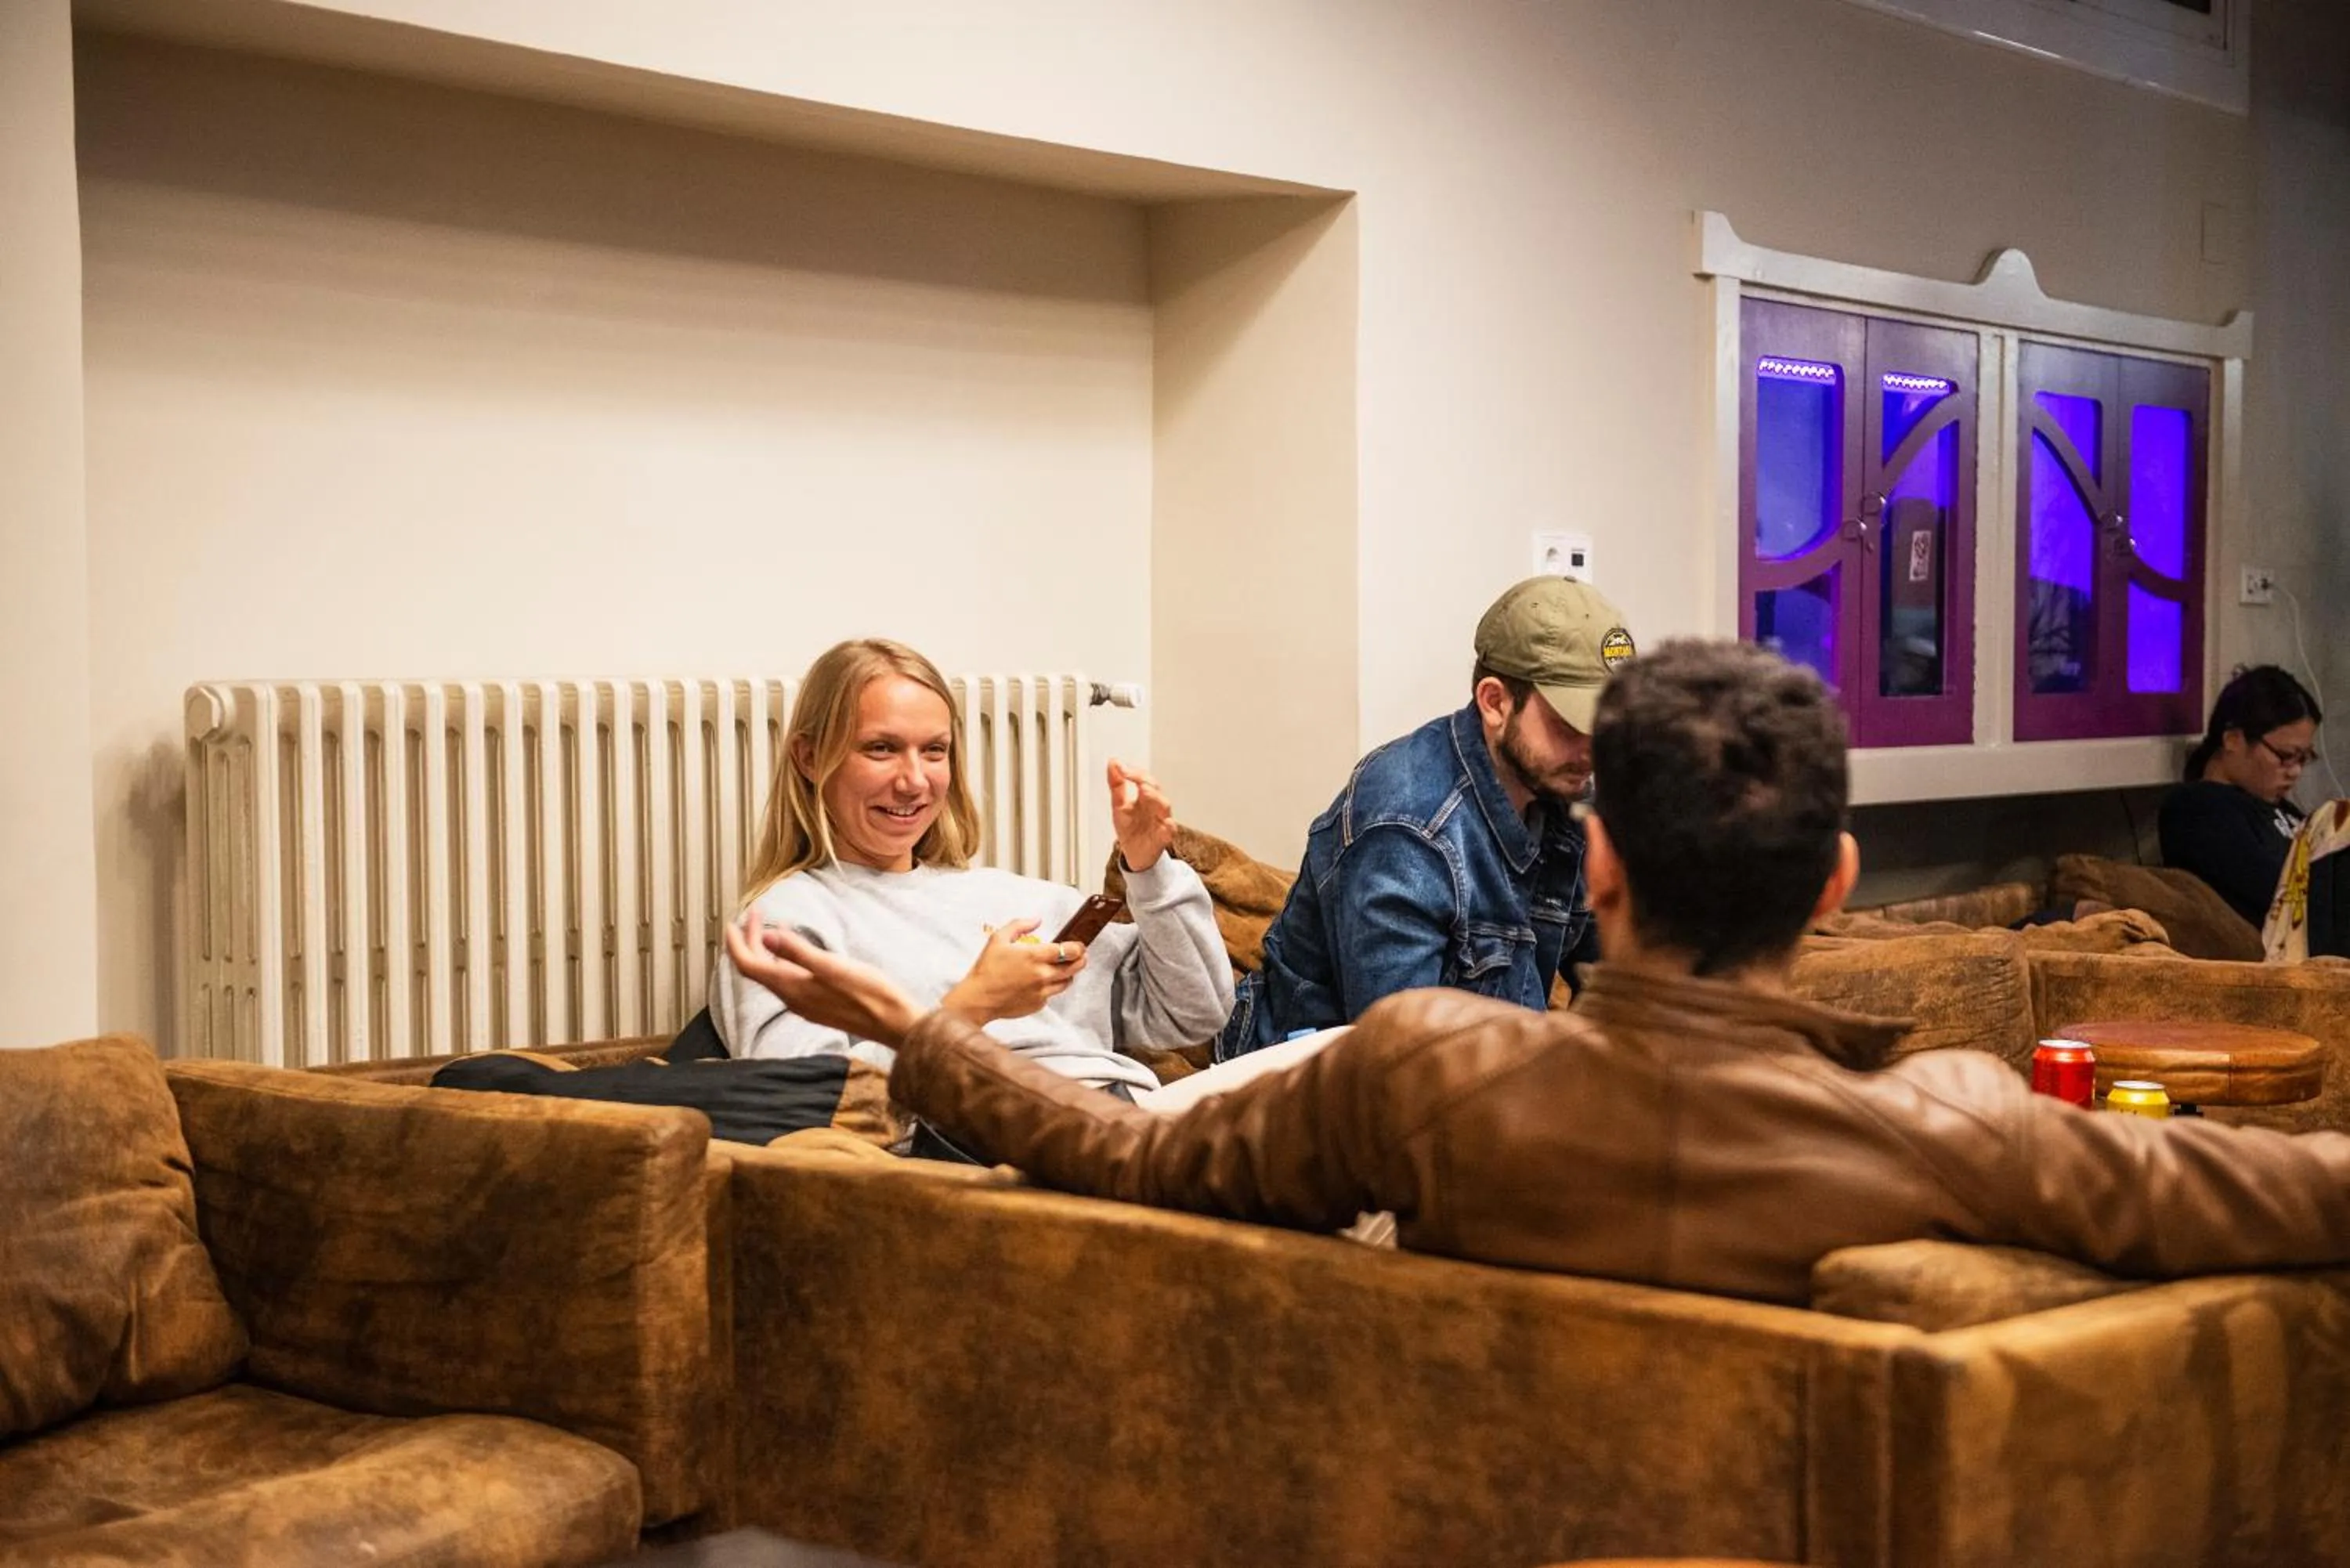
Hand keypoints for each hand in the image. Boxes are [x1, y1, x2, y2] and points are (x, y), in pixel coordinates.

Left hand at [725, 914, 923, 1048]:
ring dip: (766, 950)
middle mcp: (793, 998)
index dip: (736, 943)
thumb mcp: (832, 966)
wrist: (894, 1023)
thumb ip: (797, 951)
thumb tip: (766, 937)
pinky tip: (795, 951)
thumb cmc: (869, 995)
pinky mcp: (818, 1003)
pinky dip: (783, 960)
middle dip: (750, 941)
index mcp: (792, 988)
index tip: (732, 923)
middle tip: (754, 916)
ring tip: (768, 927)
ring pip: (773, 975)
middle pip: (758, 969)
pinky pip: (789, 980)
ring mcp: (805, 1002)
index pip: (749, 965)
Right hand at [941, 918, 1086, 1024]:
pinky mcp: (1038, 1005)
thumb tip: (1036, 920)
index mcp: (1034, 956)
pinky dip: (1051, 987)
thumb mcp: (998, 938)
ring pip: (1066, 982)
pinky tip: (1040, 982)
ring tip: (1062, 968)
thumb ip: (1019, 925)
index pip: (1069, 951)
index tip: (1079, 945)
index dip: (1079, 947)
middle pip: (1074, 967)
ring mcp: (1042, 992)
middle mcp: (1042, 975)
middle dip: (1081, 960)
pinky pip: (1052, 994)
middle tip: (1080, 955)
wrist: (978, 998)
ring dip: (1068, 974)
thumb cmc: (986, 969)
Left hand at [1108, 759, 1173, 871]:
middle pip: (1155, 789)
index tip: (1120, 768)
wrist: (1135, 854)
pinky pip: (1169, 830)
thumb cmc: (1130, 828)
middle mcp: (1155, 806)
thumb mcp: (1119, 805)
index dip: (1134, 772)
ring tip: (1144, 791)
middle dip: (1145, 781)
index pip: (1144, 779)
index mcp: (1145, 797)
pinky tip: (1165, 823)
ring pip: (1164, 806)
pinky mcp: (1164, 837)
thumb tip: (1113, 762)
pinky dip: (1168, 826)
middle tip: (1135, 778)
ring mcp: (1161, 821)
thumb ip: (1117, 784)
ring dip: (1155, 797)